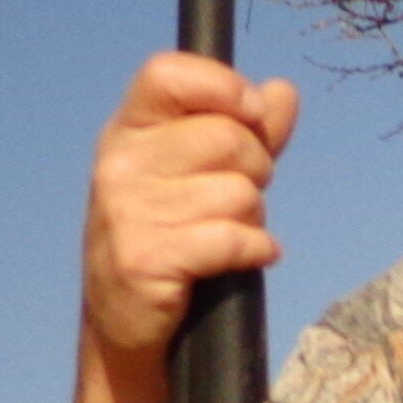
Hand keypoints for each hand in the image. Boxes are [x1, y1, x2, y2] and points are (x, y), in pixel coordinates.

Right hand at [54, 52, 302, 402]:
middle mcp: (119, 164)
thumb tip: (282, 91)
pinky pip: (233, 238)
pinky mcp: (145, 259)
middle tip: (237, 201)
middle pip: (227, 137)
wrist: (130, 330)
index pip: (169, 72)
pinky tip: (245, 260)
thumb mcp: (201, 176)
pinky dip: (254, 250)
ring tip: (226, 237)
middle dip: (255, 171)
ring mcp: (126, 211)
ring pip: (238, 192)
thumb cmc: (171, 240)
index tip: (251, 116)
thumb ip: (248, 132)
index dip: (223, 88)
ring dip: (252, 219)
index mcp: (127, 130)